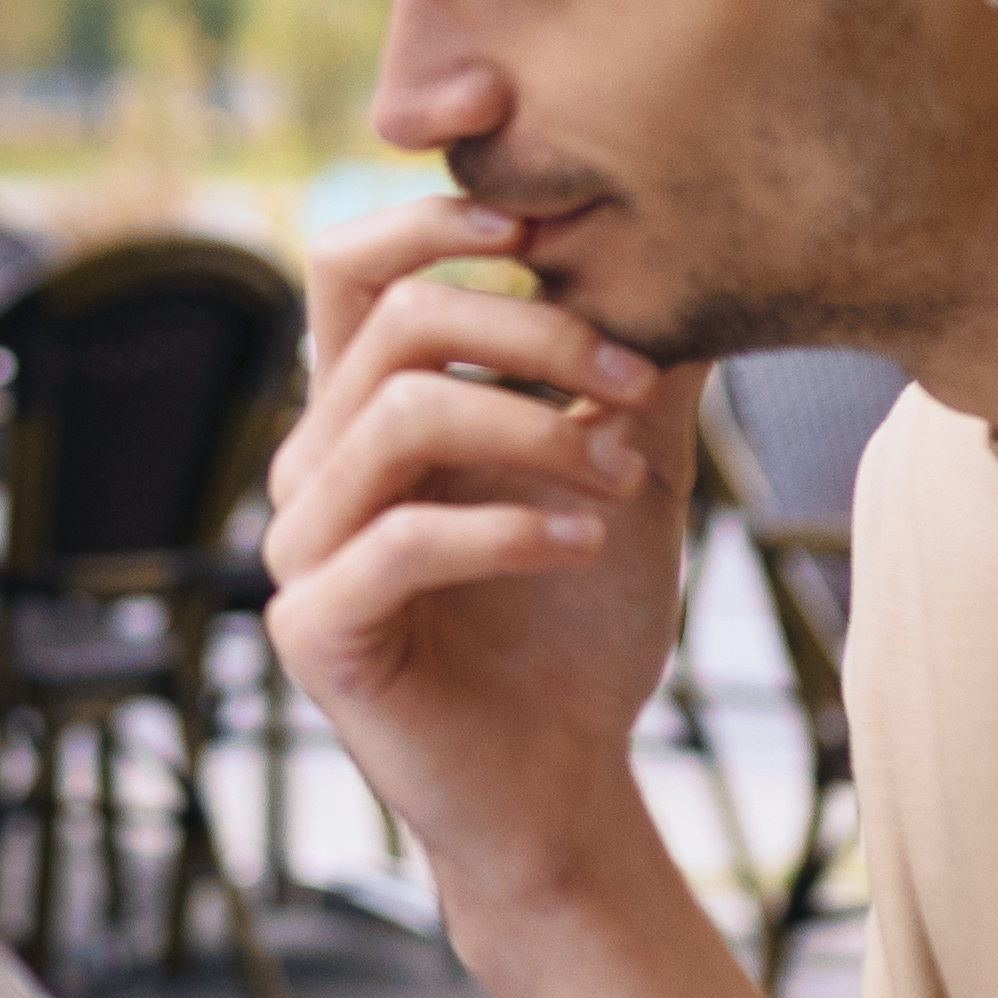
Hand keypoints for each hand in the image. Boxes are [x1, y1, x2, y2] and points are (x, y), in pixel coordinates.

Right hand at [262, 197, 700, 909]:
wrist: (564, 780)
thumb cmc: (583, 620)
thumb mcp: (627, 463)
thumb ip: (634, 363)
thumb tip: (697, 241)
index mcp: (362, 410)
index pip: (353, 265)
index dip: (432, 217)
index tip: (549, 222)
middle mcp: (312, 465)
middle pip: (397, 321)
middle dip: (537, 332)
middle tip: (639, 383)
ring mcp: (300, 547)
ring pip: (401, 414)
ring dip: (537, 429)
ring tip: (624, 476)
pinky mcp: (314, 628)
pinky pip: (403, 538)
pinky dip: (511, 527)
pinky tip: (587, 544)